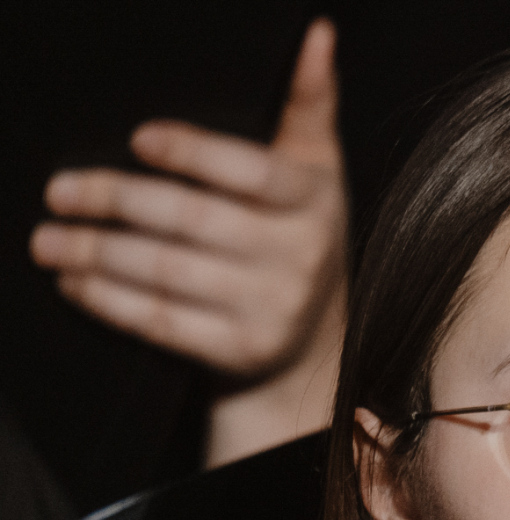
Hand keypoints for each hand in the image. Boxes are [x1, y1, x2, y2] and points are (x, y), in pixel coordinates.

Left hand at [29, 18, 348, 466]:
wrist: (311, 345)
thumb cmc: (299, 236)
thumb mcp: (314, 171)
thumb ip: (308, 104)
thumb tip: (317, 35)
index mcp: (316, 204)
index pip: (254, 174)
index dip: (195, 154)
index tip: (139, 139)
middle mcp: (301, 258)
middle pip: (195, 221)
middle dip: (117, 203)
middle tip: (59, 190)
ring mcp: (271, 310)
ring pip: (168, 272)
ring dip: (96, 253)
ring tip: (48, 238)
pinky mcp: (240, 351)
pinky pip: (162, 322)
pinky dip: (109, 300)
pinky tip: (76, 282)